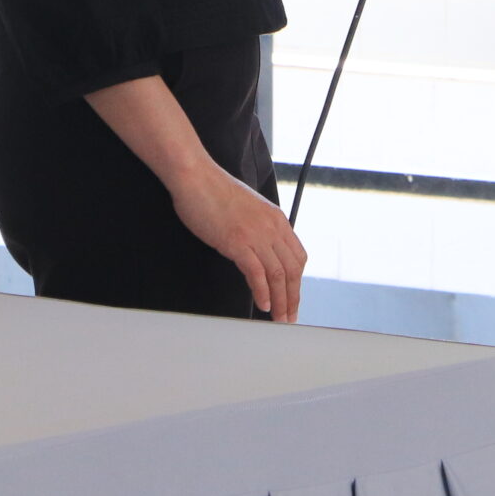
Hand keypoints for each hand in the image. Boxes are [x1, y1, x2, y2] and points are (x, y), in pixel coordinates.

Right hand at [169, 165, 306, 321]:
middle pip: (292, 270)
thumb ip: (259, 228)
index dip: (297, 282)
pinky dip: (262, 292)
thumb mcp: (248, 209)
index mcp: (277, 219)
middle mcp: (271, 227)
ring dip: (281, 301)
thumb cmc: (215, 192)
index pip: (298, 257)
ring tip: (278, 318)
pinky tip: (263, 304)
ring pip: (278, 274)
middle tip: (289, 316)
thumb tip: (259, 249)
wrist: (196, 178)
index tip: (293, 298)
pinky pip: (257, 273)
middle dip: (292, 297)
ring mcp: (255, 234)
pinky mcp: (237, 241)